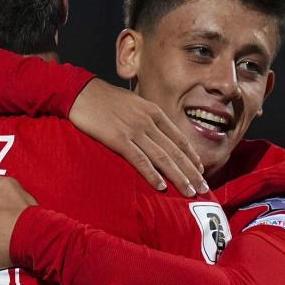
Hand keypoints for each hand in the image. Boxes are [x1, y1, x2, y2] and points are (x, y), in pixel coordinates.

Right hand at [70, 78, 206, 196]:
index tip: (201, 171)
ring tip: (189, 192)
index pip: (179, 138)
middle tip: (203, 188)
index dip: (192, 156)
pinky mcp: (119, 139)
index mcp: (154, 112)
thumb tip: (157, 134)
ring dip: (178, 177)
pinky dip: (152, 174)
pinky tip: (161, 186)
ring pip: (163, 158)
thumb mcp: (134, 104)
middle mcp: (149, 122)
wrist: (80, 92)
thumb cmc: (105, 99)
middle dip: (192, 171)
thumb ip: (148, 119)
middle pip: (176, 151)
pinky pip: (139, 159)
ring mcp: (135, 130)